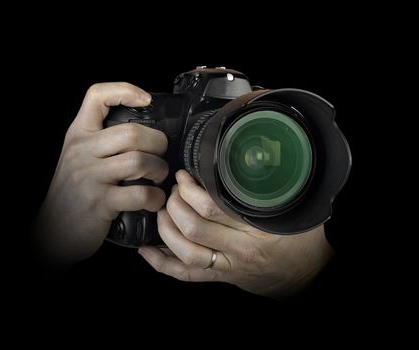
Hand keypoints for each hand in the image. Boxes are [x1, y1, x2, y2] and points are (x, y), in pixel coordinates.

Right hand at [34, 83, 167, 268]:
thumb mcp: (78, 158)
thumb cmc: (73, 193)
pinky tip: (153, 201)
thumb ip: (101, 142)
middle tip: (160, 155)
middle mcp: (82, 152)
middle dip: (158, 143)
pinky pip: (139, 193)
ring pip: (139, 161)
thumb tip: (143, 133)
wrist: (53, 230)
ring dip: (159, 170)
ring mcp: (90, 177)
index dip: (125, 91)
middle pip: (132, 133)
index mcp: (78, 136)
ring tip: (158, 178)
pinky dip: (155, 198)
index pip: (97, 96)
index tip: (146, 100)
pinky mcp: (100, 202)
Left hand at [138, 170, 332, 298]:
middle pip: (193, 228)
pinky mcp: (220, 278)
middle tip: (173, 190)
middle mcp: (239, 250)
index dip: (192, 190)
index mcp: (256, 230)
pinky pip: (186, 276)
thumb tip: (245, 161)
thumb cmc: (301, 239)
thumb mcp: (290, 209)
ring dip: (166, 229)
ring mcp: (227, 267)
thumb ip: (266, 190)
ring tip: (162, 210)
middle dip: (174, 205)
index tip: (185, 176)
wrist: (306, 274)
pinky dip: (163, 264)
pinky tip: (148, 250)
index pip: (213, 208)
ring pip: (186, 253)